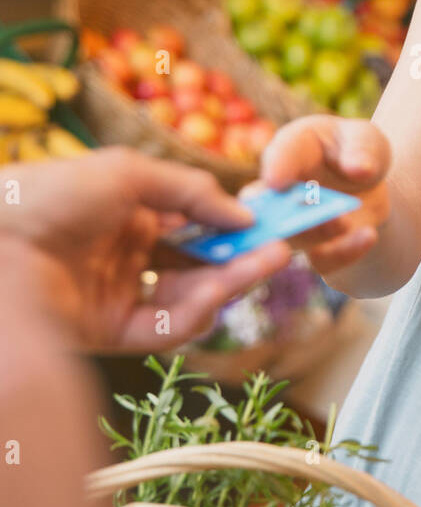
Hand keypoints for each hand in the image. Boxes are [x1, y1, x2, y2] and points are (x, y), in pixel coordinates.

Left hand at [0, 147, 290, 353]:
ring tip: (267, 261)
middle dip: (241, 256)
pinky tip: (224, 289)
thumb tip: (244, 214)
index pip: (193, 224)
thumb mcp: (129, 174)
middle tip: (283, 247)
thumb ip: (192, 193)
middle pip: (197, 263)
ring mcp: (117, 294)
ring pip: (188, 297)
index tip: (270, 220)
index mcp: (126, 213)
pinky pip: (163, 328)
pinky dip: (198, 311)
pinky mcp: (107, 332)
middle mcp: (125, 255)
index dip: (232, 223)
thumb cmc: (51, 193)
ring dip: (230, 282)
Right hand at [260, 114, 390, 276]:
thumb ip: (363, 149)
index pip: (280, 153)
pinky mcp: (314, 249)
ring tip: (345, 222)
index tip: (276, 181)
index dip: (276, 167)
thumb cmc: (359, 153)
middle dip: (281, 210)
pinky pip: (322, 259)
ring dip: (316, 231)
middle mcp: (282, 189)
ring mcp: (293, 223)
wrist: (371, 191)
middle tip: (306, 205)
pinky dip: (344, 252)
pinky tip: (369, 236)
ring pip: (292, 236)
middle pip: (269, 204)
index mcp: (293, 149)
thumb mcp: (369, 140)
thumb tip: (359, 169)